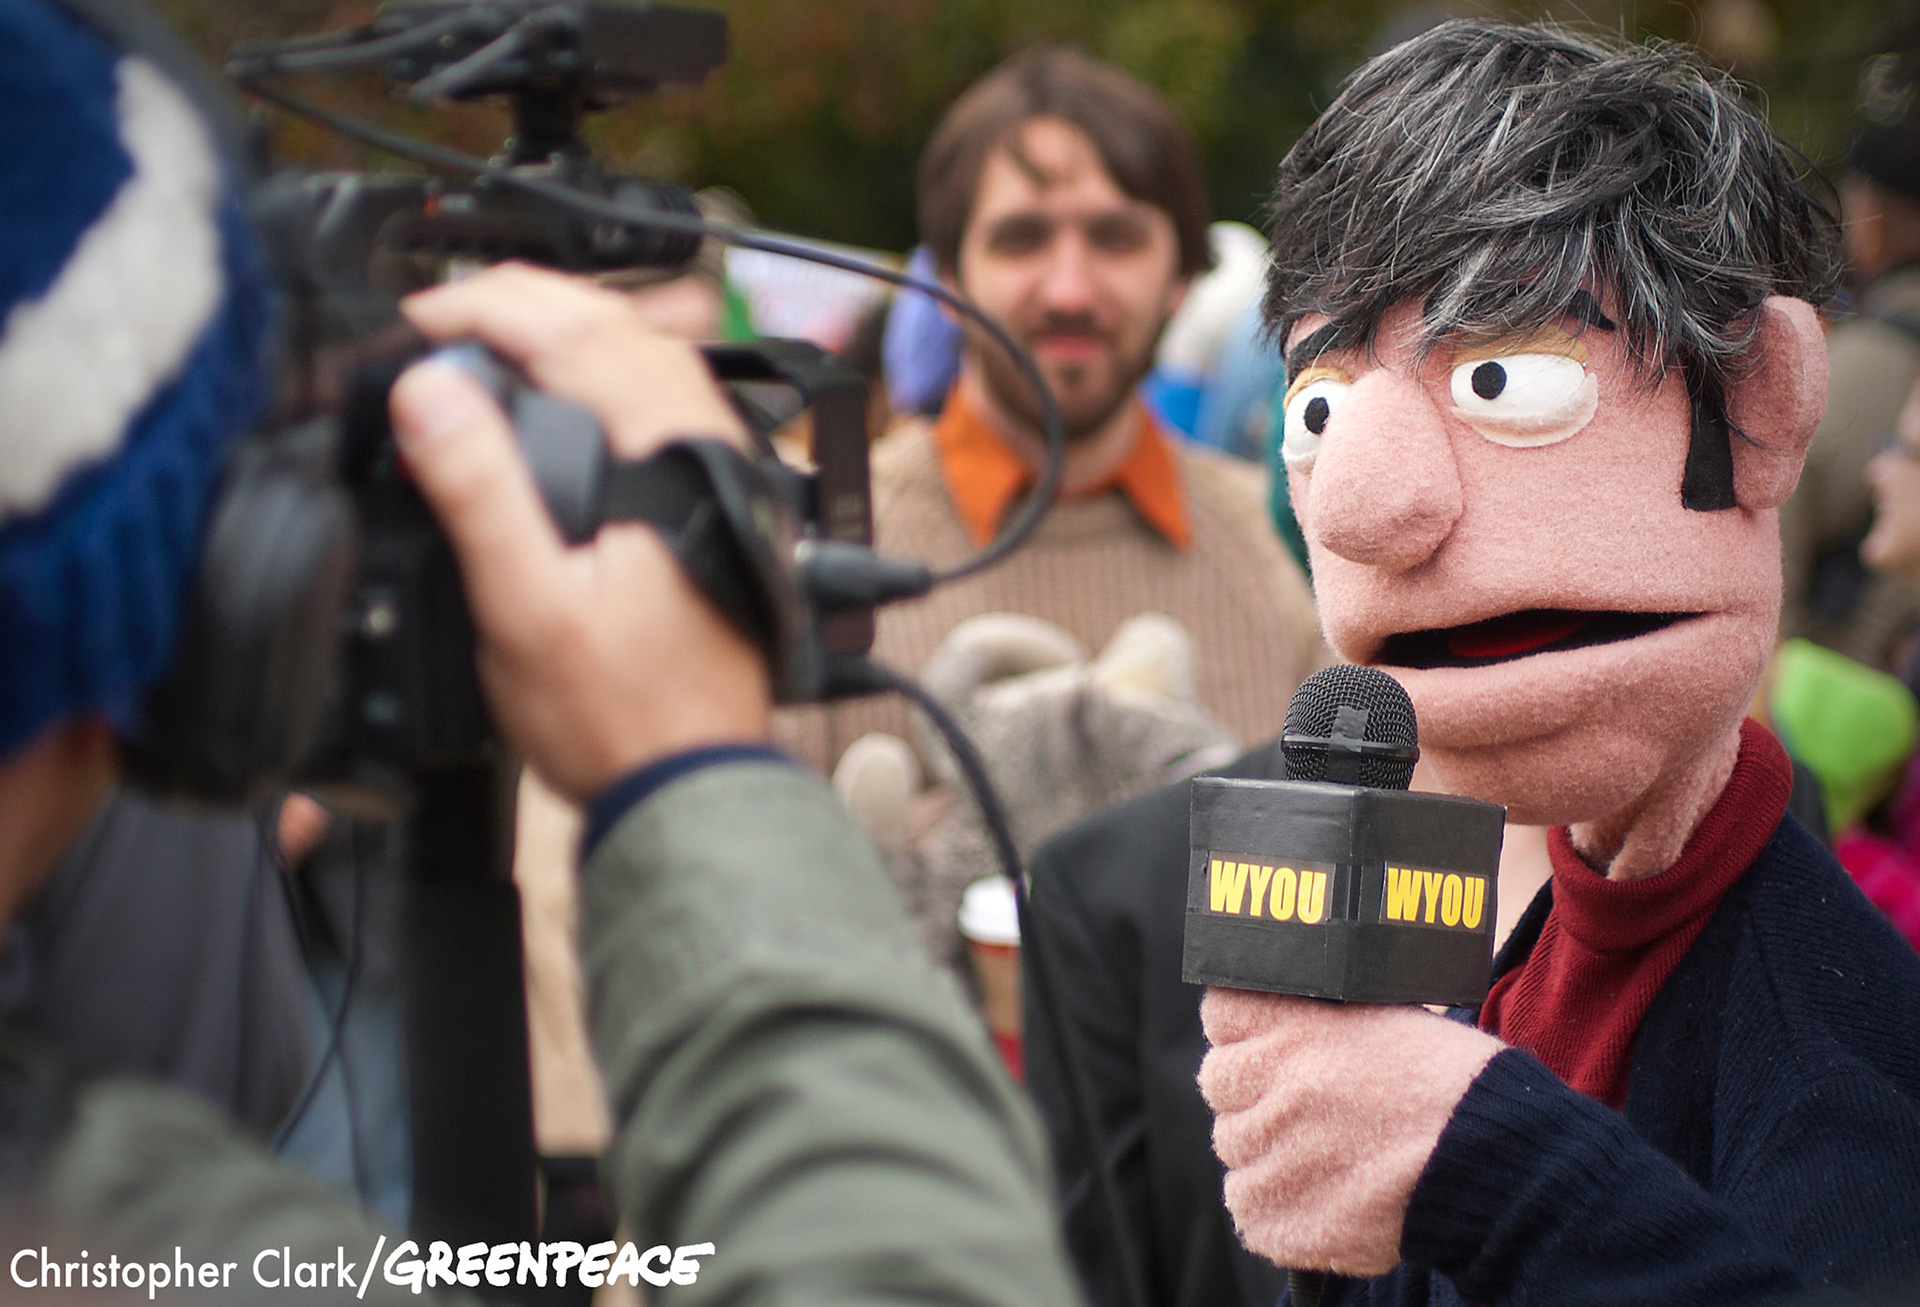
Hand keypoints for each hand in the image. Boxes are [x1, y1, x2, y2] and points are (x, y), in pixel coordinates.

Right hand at [390, 264, 771, 802]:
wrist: (688, 782)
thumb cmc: (618, 716)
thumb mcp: (523, 608)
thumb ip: (478, 493)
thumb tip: (428, 392)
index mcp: (667, 456)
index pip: (571, 331)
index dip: (482, 306)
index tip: (417, 315)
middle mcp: (706, 450)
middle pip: (616, 325)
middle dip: (524, 301)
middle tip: (441, 309)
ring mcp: (717, 472)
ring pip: (646, 354)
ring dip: (568, 326)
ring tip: (490, 327)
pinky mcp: (711, 502)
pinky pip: (660, 398)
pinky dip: (604, 370)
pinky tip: (567, 389)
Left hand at [1197, 987, 1501, 1276]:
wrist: (1498, 1165)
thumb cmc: (1453, 1086)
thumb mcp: (1384, 1015)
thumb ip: (1316, 1017)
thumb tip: (1269, 1023)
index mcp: (1304, 1026)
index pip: (1223, 1014)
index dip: (1243, 1031)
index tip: (1262, 1045)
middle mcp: (1284, 1086)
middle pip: (1220, 1083)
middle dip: (1252, 1094)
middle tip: (1302, 1106)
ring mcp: (1283, 1156)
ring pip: (1234, 1151)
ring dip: (1266, 1153)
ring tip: (1326, 1154)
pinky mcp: (1290, 1220)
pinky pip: (1250, 1212)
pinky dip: (1276, 1209)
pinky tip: (1323, 1195)